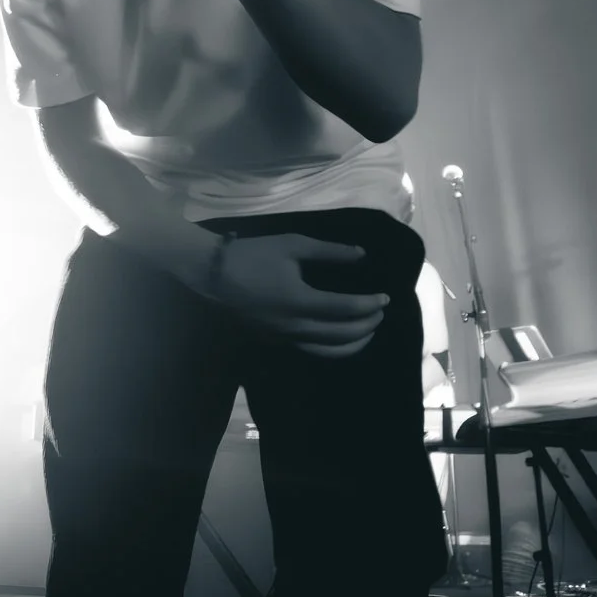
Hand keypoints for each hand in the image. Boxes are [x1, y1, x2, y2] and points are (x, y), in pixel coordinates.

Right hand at [202, 233, 389, 358]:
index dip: (370, 305)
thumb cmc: (252, 255)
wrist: (210, 275)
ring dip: (353, 345)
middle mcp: (296, 327)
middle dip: (367, 327)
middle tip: (381, 315)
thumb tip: (361, 254)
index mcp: (302, 302)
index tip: (386, 298)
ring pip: (327, 352)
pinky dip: (331, 349)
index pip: (347, 309)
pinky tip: (337, 340)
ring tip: (367, 334)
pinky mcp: (273, 342)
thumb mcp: (292, 245)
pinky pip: (310, 351)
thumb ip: (329, 252)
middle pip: (342, 336)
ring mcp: (283, 338)